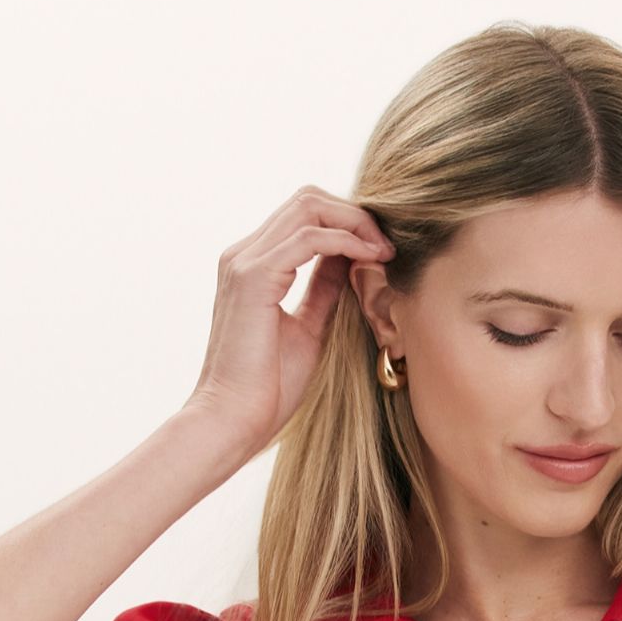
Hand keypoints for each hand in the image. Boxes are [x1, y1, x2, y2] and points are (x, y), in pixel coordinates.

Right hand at [183, 185, 395, 459]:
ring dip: (355, 223)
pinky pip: (309, 237)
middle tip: (388, 245)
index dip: (347, 224)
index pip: (304, 218)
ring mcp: (244, 262)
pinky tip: (370, 259)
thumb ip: (324, 291)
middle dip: (355, 215)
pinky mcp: (252, 276)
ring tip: (384, 251)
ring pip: (309, 207)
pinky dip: (345, 241)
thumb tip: (351, 262)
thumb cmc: (267, 389)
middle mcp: (244, 255)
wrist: (233, 420)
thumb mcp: (308, 330)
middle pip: (308, 200)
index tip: (382, 251)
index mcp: (253, 267)